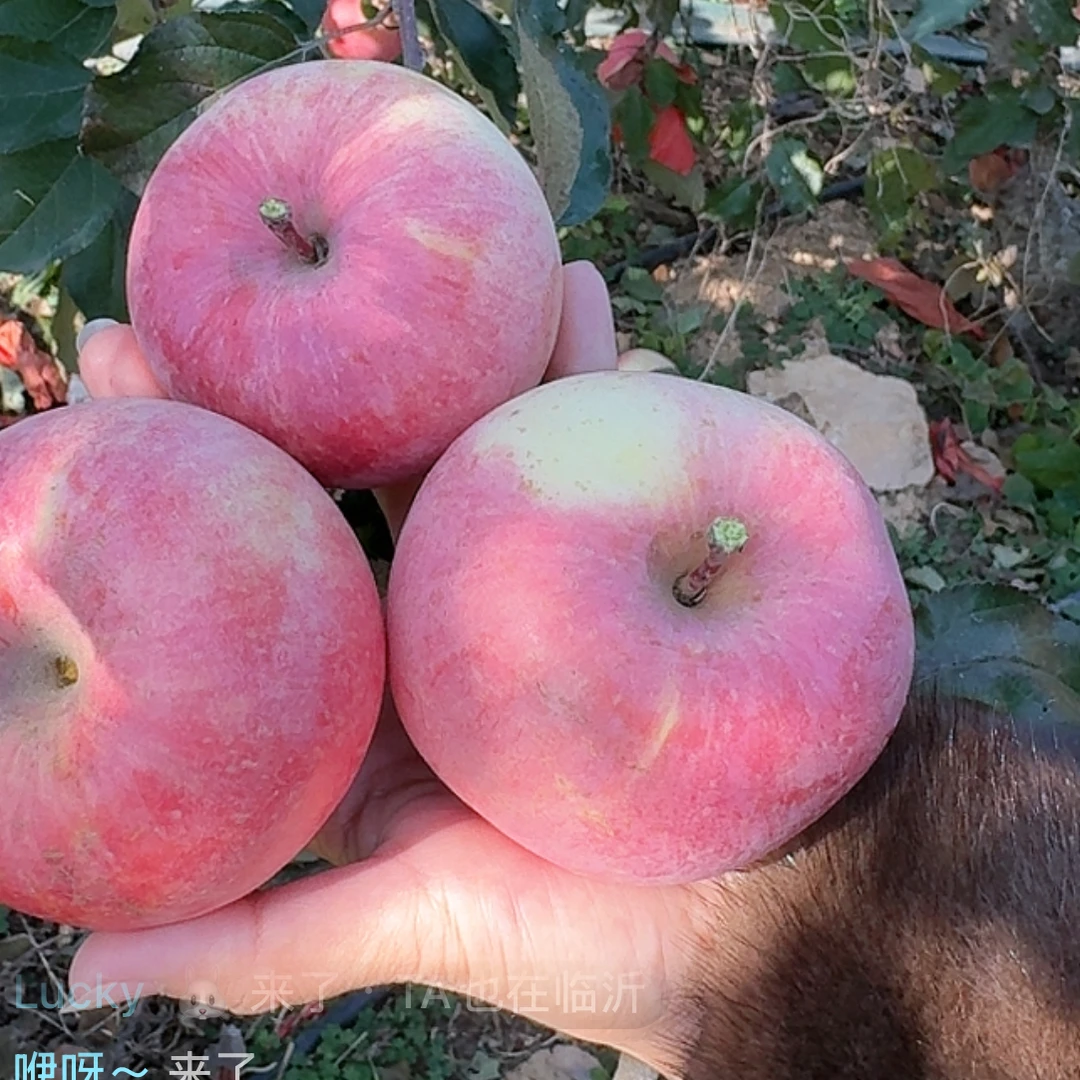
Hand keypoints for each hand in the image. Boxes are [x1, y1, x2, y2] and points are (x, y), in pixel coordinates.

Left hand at [69, 260, 707, 1075]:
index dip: (196, 466)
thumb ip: (268, 939)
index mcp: (375, 696)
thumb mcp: (418, 926)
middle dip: (296, 376)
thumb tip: (88, 968)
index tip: (121, 372)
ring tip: (413, 250)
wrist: (763, 916)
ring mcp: (539, 580)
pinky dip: (589, 372)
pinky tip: (575, 289)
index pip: (266, 559)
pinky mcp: (627, 558)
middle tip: (218, 278)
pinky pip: (603, 449)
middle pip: (360, 478)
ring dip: (457, 345)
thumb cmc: (591, 937)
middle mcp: (445, 625)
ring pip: (483, 443)